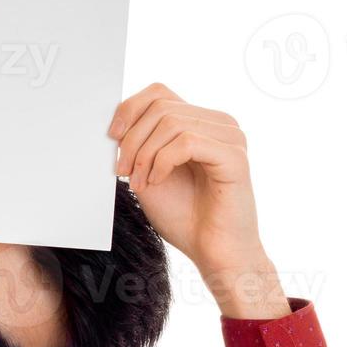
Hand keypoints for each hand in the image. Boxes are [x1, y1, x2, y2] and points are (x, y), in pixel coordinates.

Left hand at [109, 83, 263, 272]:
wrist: (213, 253)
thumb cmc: (185, 217)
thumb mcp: (148, 173)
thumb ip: (139, 145)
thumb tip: (115, 123)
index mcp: (200, 123)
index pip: (159, 93)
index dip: (129, 110)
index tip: (111, 138)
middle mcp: (219, 124)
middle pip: (161, 106)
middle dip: (132, 139)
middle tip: (121, 172)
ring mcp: (230, 137)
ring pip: (171, 123)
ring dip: (144, 155)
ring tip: (139, 183)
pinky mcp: (234, 157)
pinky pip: (186, 142)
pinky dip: (162, 162)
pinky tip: (157, 182)